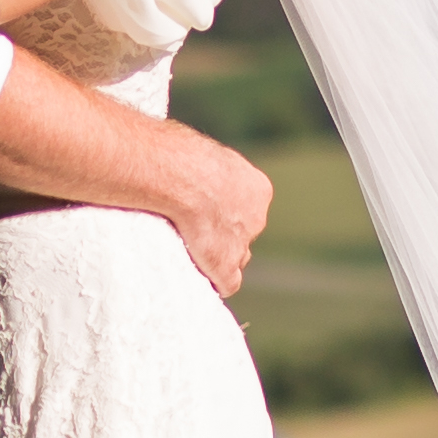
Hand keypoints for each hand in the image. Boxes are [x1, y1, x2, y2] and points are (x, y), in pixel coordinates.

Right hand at [167, 139, 273, 299]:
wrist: (180, 175)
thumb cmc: (181, 155)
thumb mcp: (203, 154)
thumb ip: (205, 169)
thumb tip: (183, 169)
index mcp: (257, 188)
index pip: (246, 207)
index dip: (225, 211)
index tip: (205, 209)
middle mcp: (256, 217)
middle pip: (244, 233)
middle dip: (225, 234)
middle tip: (195, 229)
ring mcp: (242, 244)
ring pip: (237, 258)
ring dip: (219, 257)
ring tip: (190, 250)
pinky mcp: (224, 265)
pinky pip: (227, 283)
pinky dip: (215, 282)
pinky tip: (198, 277)